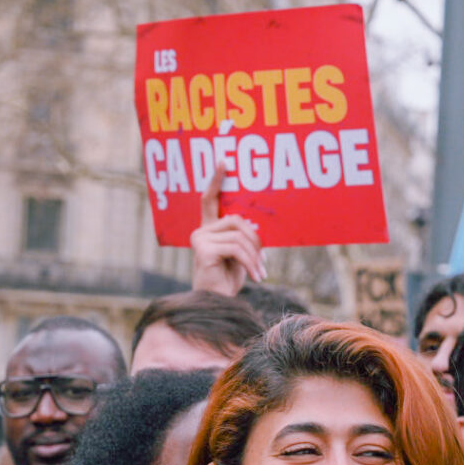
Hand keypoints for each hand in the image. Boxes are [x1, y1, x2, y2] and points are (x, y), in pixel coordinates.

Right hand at [189, 164, 265, 295]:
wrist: (217, 304)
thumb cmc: (228, 280)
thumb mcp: (240, 254)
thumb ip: (243, 237)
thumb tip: (256, 227)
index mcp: (209, 229)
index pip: (209, 199)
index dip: (216, 179)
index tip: (223, 161)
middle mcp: (201, 231)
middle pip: (237, 220)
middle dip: (256, 239)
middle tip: (263, 260)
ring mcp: (199, 239)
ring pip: (240, 235)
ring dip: (255, 256)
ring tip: (260, 272)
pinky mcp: (203, 250)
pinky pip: (236, 247)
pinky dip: (250, 262)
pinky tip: (255, 276)